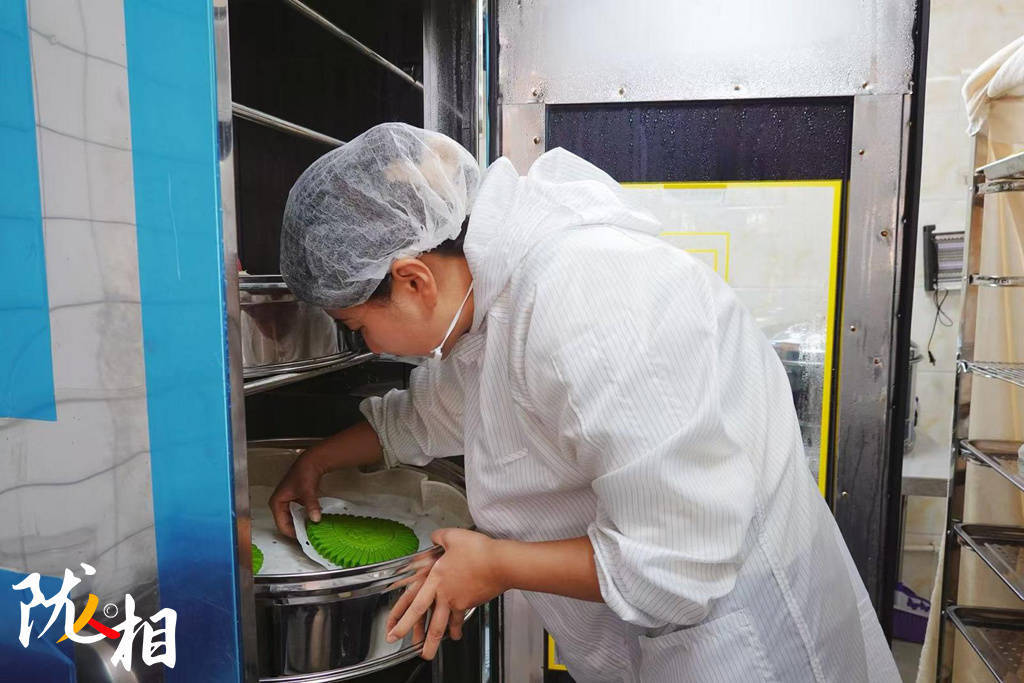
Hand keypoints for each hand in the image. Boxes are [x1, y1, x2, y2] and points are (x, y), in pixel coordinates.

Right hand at [268, 449, 325, 537]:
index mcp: (276, 503)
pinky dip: (306, 517)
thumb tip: (315, 518)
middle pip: (287, 524)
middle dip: (299, 529)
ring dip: (303, 524)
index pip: (282, 525)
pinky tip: (314, 519)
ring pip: (294, 520)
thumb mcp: (307, 491)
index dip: (293, 532)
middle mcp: (280, 504)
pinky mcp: (295, 502)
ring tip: (313, 528)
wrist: (312, 462)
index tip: (304, 537)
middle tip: (310, 534)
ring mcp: (287, 503)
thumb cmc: (304, 472)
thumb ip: (311, 505)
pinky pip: (299, 514)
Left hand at [386, 528, 507, 659]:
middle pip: (430, 622)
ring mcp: (458, 600)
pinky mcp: (470, 602)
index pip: (415, 603)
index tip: (393, 629)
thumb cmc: (478, 551)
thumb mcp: (454, 536)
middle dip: (419, 638)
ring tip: (430, 653)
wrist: (500, 563)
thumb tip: (434, 537)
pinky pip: (459, 619)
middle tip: (412, 651)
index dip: (403, 618)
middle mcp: (444, 594)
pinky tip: (455, 634)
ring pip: (444, 626)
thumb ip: (440, 537)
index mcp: (436, 579)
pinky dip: (456, 628)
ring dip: (436, 641)